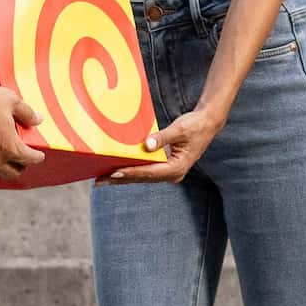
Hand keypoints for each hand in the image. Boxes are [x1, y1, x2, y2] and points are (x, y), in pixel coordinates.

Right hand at [0, 80, 46, 179]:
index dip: (37, 156)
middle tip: (21, 158)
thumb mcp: (11, 101)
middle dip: (20, 166)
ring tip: (0, 157)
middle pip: (12, 173)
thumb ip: (27, 113)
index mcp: (9, 148)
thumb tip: (38, 120)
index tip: (38, 155)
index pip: (30, 159)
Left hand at [99, 105, 222, 184]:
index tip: (113, 173)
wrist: (207, 123)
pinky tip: (117, 170)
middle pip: (142, 178)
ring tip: (102, 179)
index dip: (130, 172)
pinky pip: (145, 171)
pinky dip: (131, 171)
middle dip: (120, 179)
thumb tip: (146, 145)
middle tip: (98, 181)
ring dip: (123, 177)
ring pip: (142, 177)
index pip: (148, 172)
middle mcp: (172, 174)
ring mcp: (169, 172)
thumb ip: (162, 137)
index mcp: (176, 168)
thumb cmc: (195, 125)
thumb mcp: (179, 129)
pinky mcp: (166, 167)